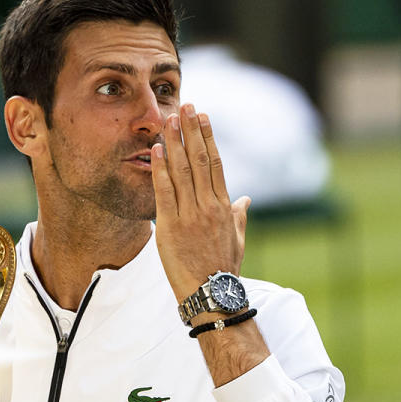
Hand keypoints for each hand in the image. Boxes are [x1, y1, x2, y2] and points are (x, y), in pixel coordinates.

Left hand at [150, 103, 250, 302]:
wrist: (212, 295)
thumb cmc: (224, 269)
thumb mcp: (237, 240)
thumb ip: (239, 217)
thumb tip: (245, 200)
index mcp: (224, 207)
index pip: (217, 163)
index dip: (208, 138)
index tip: (203, 118)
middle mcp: (209, 206)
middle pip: (200, 160)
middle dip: (191, 131)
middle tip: (186, 106)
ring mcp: (191, 215)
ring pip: (183, 171)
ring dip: (175, 143)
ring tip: (169, 120)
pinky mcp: (172, 227)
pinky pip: (165, 192)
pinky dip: (160, 170)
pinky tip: (155, 150)